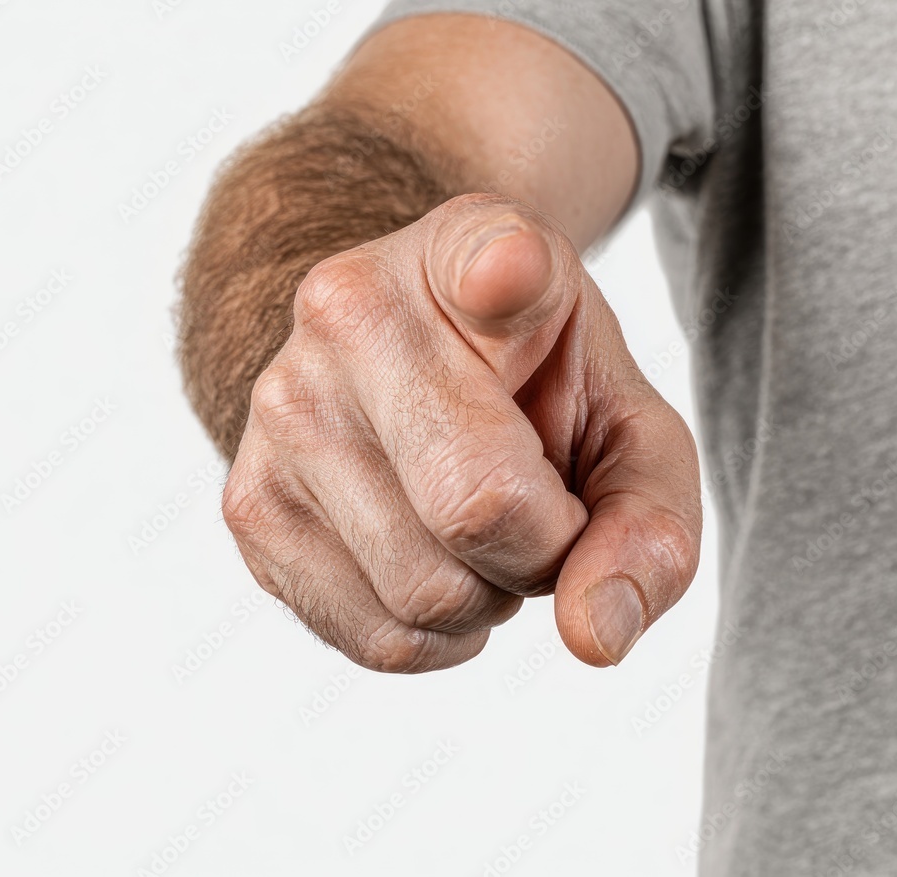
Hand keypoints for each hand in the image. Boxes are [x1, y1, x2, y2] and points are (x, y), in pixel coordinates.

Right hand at [223, 194, 701, 671]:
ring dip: (487, 596)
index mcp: (467, 254)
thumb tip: (594, 637)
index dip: (506, 270)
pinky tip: (433, 562)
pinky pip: (375, 637)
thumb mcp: (624, 424)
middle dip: (543, 554)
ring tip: (475, 526)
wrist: (401, 371)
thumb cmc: (530, 393)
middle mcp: (350, 317)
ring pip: (425, 596)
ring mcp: (282, 411)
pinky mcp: (249, 503)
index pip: (487, 258)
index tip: (512, 267)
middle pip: (479, 510)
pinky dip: (435, 634)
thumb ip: (648, 522)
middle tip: (539, 508)